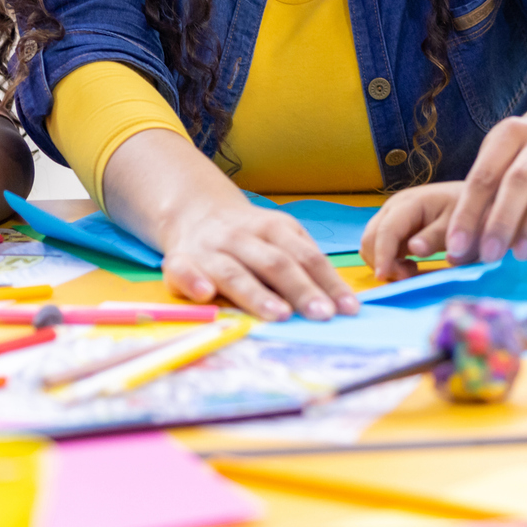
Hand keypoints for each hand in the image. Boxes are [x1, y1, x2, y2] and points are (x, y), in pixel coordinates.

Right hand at [159, 202, 360, 321]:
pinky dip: (193, 281)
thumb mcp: (282, 235)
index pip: (307, 257)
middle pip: (275, 264)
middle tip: (322, 314)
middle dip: (301, 290)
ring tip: (280, 315)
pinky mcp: (179, 261)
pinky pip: (183, 271)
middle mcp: (243, 237)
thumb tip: (339, 300)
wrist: (195, 211)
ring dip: (257, 294)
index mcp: (274, 228)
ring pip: (234, 272)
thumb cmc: (250, 236)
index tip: (348, 309)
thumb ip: (305, 262)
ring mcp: (210, 249)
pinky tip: (204, 295)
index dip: (328, 282)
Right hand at [358, 181, 463, 279]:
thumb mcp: (458, 225)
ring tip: (411, 271)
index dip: (382, 254)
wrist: (477, 203)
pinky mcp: (395, 229)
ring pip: (371, 244)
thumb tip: (414, 249)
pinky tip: (410, 266)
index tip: (383, 277)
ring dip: (384, 263)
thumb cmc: (471, 213)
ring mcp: (392, 217)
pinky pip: (380, 248)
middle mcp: (394, 208)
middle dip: (381, 261)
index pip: (387, 230)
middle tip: (407, 277)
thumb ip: (436, 237)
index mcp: (410, 203)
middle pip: (370, 237)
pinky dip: (389, 261)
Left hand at [440, 114, 526, 265]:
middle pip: (520, 180)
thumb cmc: (517, 161)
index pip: (484, 176)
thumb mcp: (494, 168)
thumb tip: (457, 253)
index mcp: (509, 134)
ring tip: (520, 254)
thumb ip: (476, 208)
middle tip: (489, 255)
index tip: (456, 246)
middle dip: (502, 221)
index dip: (468, 213)